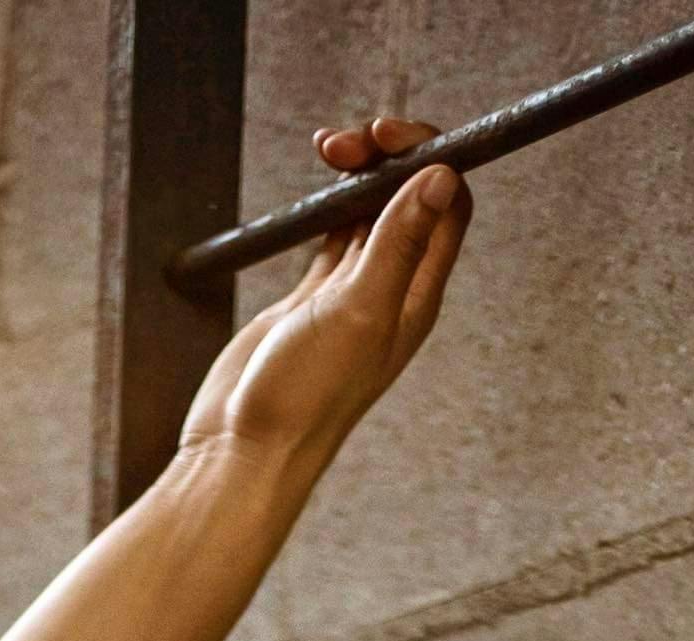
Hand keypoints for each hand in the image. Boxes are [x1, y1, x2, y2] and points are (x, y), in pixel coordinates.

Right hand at [178, 114, 471, 485]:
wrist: (246, 451)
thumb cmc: (303, 398)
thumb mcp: (358, 311)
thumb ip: (400, 244)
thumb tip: (444, 177)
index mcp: (416, 297)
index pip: (448, 206)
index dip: (427, 158)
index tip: (385, 137)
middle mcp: (391, 292)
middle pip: (412, 199)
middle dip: (387, 155)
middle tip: (346, 143)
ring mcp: (351, 294)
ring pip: (372, 211)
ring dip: (359, 171)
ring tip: (329, 149)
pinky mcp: (311, 300)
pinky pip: (336, 234)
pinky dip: (331, 201)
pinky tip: (317, 183)